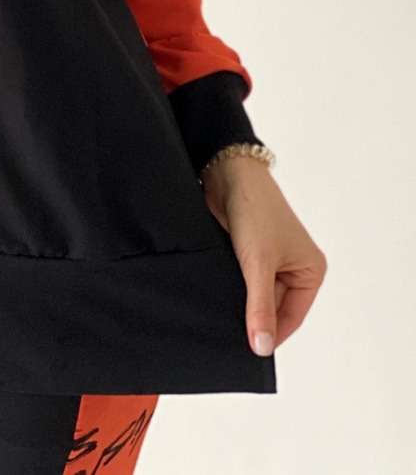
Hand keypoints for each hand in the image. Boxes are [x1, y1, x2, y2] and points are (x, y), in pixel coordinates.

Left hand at [200, 155, 326, 357]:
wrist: (227, 173)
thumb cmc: (254, 210)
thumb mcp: (259, 264)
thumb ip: (260, 307)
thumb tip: (262, 347)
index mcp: (310, 271)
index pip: (291, 317)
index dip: (271, 335)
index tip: (250, 353)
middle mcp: (293, 267)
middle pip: (272, 308)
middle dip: (253, 318)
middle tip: (228, 336)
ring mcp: (269, 260)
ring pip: (253, 295)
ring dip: (239, 303)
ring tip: (219, 316)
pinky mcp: (246, 253)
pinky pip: (240, 281)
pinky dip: (229, 289)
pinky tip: (214, 296)